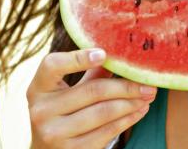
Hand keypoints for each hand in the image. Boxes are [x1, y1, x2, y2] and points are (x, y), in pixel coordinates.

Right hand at [27, 48, 156, 148]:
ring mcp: (55, 133)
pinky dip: (128, 119)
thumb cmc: (64, 112)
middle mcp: (41, 111)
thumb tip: (122, 54)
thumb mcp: (68, 91)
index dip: (78, 58)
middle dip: (126, 86)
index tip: (104, 54)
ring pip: (104, 111)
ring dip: (132, 103)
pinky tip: (140, 110)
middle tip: (149, 83)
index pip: (53, 65)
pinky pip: (108, 131)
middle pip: (93, 90)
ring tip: (148, 96)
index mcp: (38, 88)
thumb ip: (91, 73)